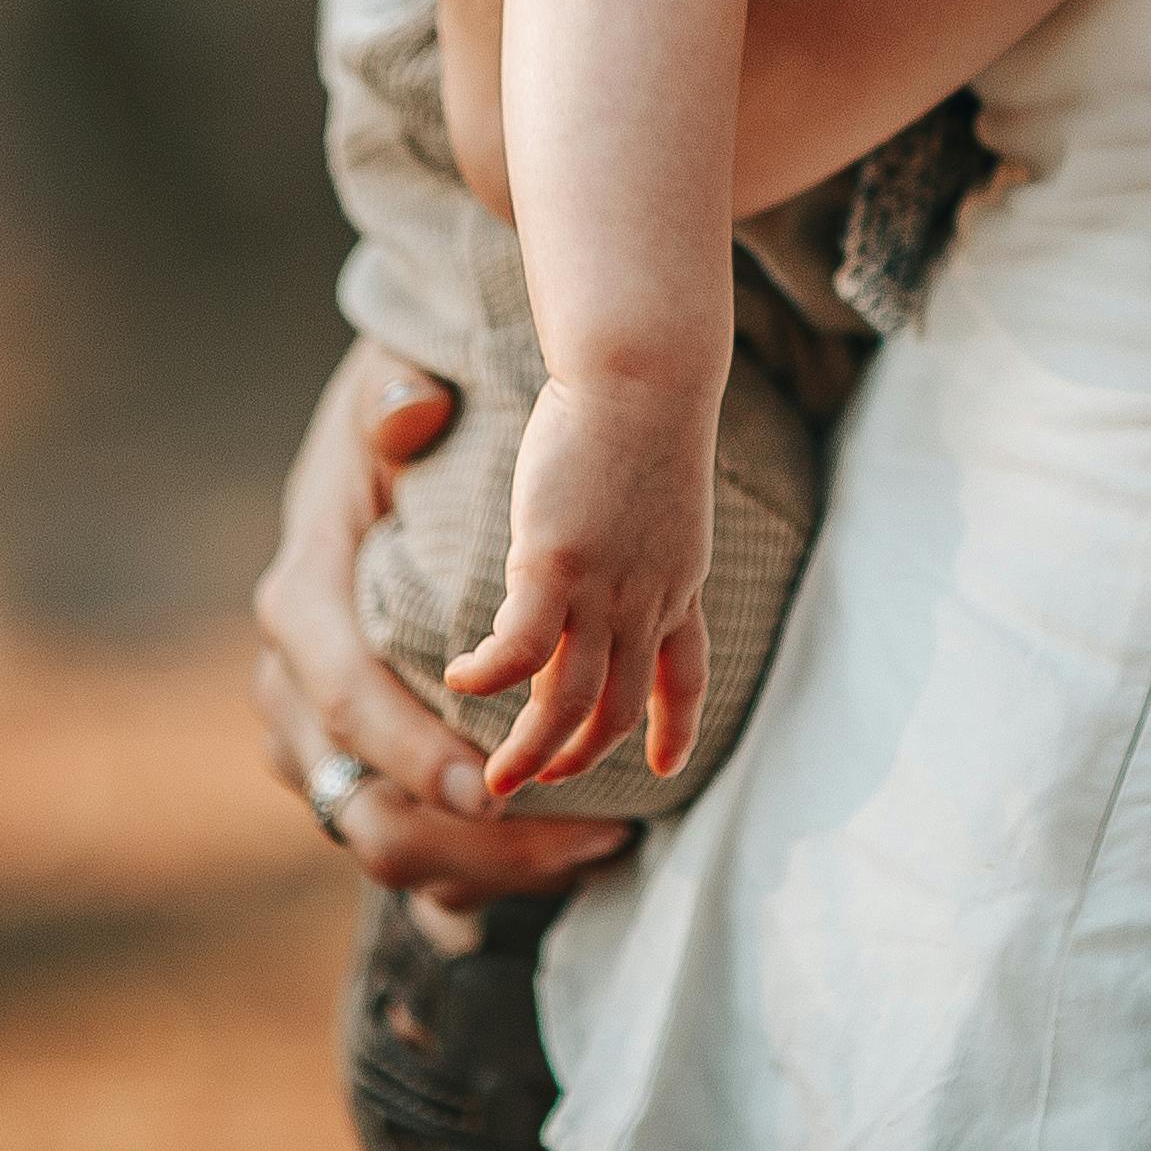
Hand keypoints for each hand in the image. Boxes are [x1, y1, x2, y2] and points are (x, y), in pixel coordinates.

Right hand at [251, 338, 638, 908]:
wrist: (383, 463)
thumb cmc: (400, 430)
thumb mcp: (390, 396)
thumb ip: (394, 403)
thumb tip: (411, 410)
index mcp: (300, 603)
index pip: (346, 702)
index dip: (414, 755)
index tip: (495, 787)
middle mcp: (292, 690)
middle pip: (366, 812)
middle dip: (472, 845)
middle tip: (580, 837)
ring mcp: (321, 743)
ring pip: (393, 849)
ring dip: (493, 870)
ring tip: (596, 846)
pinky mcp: (361, 768)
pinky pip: (414, 847)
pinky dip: (480, 875)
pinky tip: (562, 868)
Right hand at [444, 363, 717, 794]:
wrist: (646, 368)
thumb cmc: (643, 399)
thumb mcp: (655, 483)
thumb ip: (635, 525)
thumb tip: (604, 528)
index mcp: (677, 578)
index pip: (689, 671)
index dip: (679, 724)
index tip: (668, 764)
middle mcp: (648, 599)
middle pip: (623, 707)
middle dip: (583, 754)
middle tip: (544, 782)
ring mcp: (606, 589)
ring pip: (571, 702)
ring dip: (533, 749)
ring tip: (496, 783)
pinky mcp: (558, 566)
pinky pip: (519, 651)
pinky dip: (489, 676)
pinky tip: (460, 679)